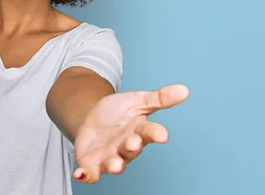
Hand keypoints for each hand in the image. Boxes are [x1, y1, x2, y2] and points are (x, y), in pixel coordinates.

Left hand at [72, 84, 189, 182]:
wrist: (92, 118)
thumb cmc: (119, 112)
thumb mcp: (138, 100)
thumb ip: (160, 98)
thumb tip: (185, 89)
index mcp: (139, 131)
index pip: (150, 132)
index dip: (156, 134)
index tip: (163, 135)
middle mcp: (126, 147)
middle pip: (131, 149)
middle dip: (132, 147)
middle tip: (134, 143)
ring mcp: (109, 156)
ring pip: (113, 163)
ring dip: (114, 165)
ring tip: (115, 166)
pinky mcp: (92, 163)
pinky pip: (90, 172)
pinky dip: (85, 175)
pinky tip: (79, 174)